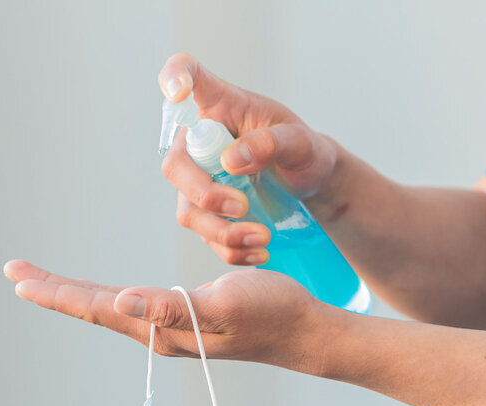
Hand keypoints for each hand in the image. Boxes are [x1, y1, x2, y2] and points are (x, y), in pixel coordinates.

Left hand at [4, 259, 327, 369]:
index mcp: (159, 328)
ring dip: (72, 293)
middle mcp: (156, 332)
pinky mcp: (181, 320)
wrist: (306, 333)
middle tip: (15, 272)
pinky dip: (102, 295)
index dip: (55, 293)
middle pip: (92, 307)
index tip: (18, 278)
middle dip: (52, 290)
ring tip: (42, 280)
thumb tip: (120, 301)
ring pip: (108, 307)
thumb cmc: (273, 313)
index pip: (95, 307)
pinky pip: (130, 305)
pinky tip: (98, 292)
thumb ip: (170, 306)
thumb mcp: (223, 304)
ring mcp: (167, 329)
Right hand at [158, 53, 340, 265]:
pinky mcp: (206, 213)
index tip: (178, 91)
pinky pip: (205, 237)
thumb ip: (270, 144)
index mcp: (220, 107)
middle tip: (242, 207)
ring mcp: (198, 180)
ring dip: (221, 230)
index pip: (185, 75)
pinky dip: (230, 249)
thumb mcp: (301, 142)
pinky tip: (259, 251)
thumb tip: (230, 162)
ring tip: (262, 239)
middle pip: (174, 165)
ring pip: (187, 210)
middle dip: (203, 193)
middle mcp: (200, 143)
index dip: (173, 77)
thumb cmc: (303, 151)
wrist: (311, 188)